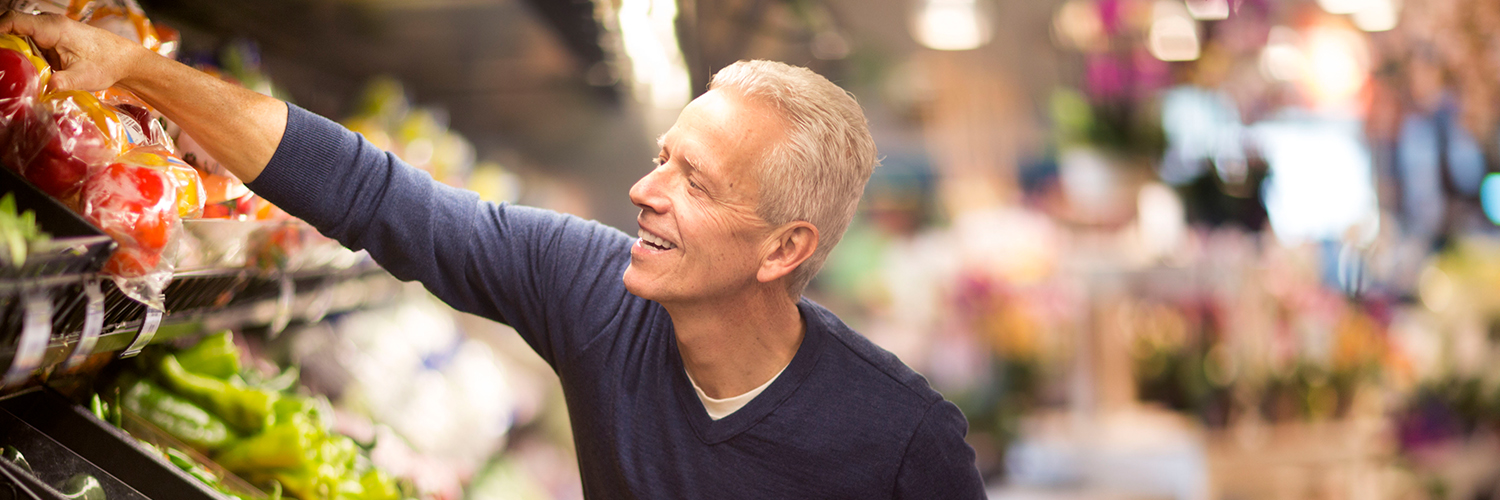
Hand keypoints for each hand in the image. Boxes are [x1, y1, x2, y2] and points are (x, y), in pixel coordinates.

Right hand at [0, 11, 150, 91]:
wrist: (124, 60)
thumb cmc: (107, 64)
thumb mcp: (85, 77)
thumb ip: (66, 81)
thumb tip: (49, 86)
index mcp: (53, 28)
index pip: (13, 20)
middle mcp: (47, 26)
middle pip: (11, 29)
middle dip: (2, 46)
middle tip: (2, 67)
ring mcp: (48, 32)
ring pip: (18, 38)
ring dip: (12, 53)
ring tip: (10, 71)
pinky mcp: (50, 41)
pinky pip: (28, 45)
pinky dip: (22, 57)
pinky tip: (24, 72)